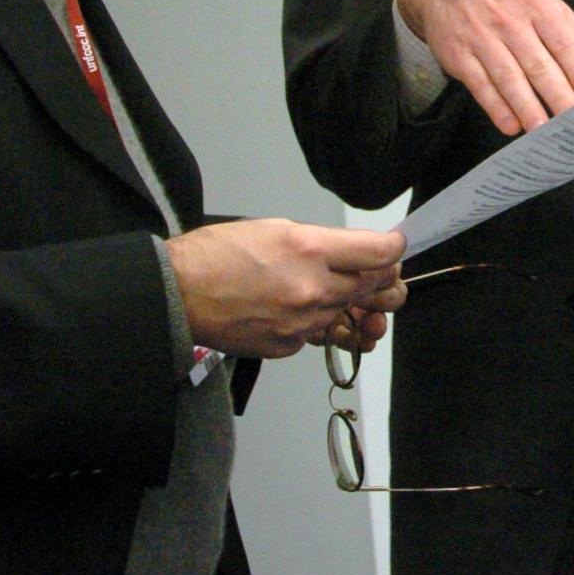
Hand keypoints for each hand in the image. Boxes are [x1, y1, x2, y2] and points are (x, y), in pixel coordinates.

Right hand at [166, 220, 406, 358]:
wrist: (180, 293)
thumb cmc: (219, 254)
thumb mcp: (276, 227)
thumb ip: (322, 243)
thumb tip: (355, 252)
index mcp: (309, 249)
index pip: (379, 254)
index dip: (394, 249)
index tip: (394, 247)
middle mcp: (312, 289)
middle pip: (374, 287)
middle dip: (382, 279)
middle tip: (380, 272)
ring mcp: (302, 323)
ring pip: (351, 315)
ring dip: (355, 306)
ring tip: (351, 299)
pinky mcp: (289, 346)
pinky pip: (320, 335)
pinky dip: (319, 324)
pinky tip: (305, 311)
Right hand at [395, 0, 573, 135]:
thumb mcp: (545, 1)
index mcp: (538, 5)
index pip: (565, 44)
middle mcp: (511, 21)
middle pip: (539, 65)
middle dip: (559, 97)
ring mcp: (482, 38)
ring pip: (509, 77)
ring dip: (528, 107)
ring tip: (544, 131)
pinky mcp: (457, 54)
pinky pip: (479, 84)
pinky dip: (495, 107)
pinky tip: (510, 124)